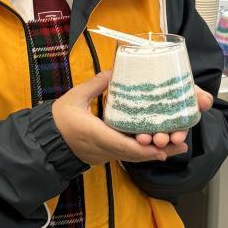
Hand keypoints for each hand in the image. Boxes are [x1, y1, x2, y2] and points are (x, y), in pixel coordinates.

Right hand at [52, 74, 211, 165]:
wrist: (46, 141)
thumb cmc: (59, 119)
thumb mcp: (75, 97)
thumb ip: (95, 85)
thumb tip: (114, 71)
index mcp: (96, 135)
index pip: (123, 145)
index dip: (144, 148)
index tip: (161, 146)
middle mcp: (104, 149)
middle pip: (136, 154)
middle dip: (159, 150)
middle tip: (181, 143)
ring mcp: (106, 154)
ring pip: (134, 156)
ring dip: (155, 152)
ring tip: (177, 145)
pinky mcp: (106, 154)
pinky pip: (128, 154)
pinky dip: (144, 151)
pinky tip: (158, 145)